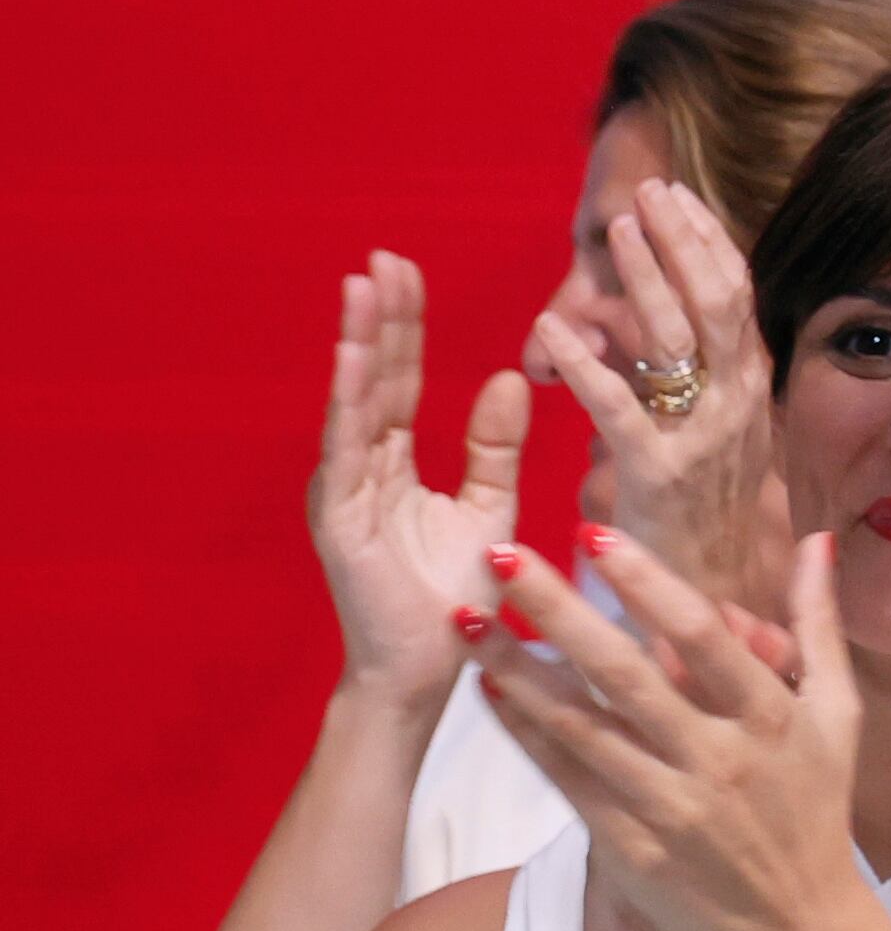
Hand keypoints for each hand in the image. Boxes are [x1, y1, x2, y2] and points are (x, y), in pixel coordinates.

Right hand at [310, 254, 530, 707]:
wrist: (429, 673)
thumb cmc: (457, 597)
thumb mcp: (489, 508)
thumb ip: (494, 446)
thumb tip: (507, 376)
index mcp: (395, 464)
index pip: (400, 380)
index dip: (403, 326)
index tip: (405, 270)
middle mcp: (364, 470)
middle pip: (376, 380)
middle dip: (380, 318)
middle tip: (384, 256)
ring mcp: (348, 494)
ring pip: (356, 405)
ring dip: (360, 345)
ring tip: (363, 287)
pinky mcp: (343, 521)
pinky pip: (350, 451)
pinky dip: (352, 402)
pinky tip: (355, 359)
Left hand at [480, 530, 870, 930]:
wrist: (797, 930)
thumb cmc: (818, 810)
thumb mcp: (839, 714)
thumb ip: (819, 625)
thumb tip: (817, 541)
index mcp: (772, 717)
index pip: (702, 637)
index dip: (647, 584)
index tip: (597, 535)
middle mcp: (718, 760)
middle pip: (626, 673)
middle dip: (560, 610)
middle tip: (504, 555)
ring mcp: (668, 808)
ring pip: (580, 726)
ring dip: (518, 668)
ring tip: (467, 617)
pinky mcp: (628, 849)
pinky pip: (566, 779)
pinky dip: (525, 732)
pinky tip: (488, 690)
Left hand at [534, 179, 779, 613]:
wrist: (706, 612)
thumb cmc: (698, 527)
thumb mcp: (706, 443)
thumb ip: (683, 386)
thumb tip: (652, 330)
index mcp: (750, 394)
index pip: (736, 298)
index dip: (708, 242)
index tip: (676, 196)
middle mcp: (739, 407)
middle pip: (716, 301)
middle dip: (682, 240)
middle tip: (649, 189)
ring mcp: (705, 439)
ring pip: (679, 338)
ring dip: (645, 276)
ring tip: (613, 229)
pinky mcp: (658, 475)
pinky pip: (619, 407)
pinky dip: (584, 364)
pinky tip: (551, 329)